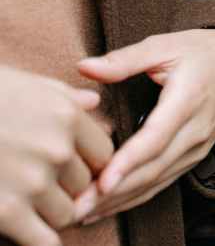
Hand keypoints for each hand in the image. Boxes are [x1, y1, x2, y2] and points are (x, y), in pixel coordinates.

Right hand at [0, 66, 112, 245]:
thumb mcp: (25, 85)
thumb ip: (64, 96)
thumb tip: (94, 101)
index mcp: (66, 116)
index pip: (103, 154)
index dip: (87, 163)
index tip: (68, 166)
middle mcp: (56, 149)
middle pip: (84, 185)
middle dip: (65, 187)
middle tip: (38, 183)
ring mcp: (32, 182)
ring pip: (66, 213)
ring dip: (48, 213)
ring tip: (25, 201)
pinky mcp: (6, 212)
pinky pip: (44, 241)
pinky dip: (39, 240)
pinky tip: (25, 232)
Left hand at [73, 29, 214, 222]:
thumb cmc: (203, 51)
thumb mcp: (165, 45)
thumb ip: (125, 59)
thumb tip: (84, 66)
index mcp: (188, 99)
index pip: (157, 137)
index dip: (129, 161)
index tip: (103, 181)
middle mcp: (197, 129)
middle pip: (155, 168)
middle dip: (116, 192)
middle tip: (79, 206)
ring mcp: (199, 145)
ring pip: (159, 180)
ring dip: (123, 199)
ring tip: (87, 212)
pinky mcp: (197, 154)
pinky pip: (166, 180)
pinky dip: (138, 195)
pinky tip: (112, 204)